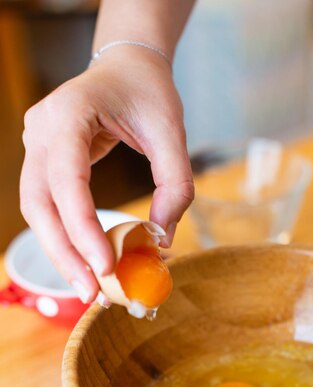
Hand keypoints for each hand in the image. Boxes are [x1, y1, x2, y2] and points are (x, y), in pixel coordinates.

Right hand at [20, 48, 193, 302]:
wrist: (125, 66)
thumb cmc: (148, 92)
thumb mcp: (172, 131)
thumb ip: (175, 184)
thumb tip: (161, 240)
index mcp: (69, 112)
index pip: (66, 178)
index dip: (82, 226)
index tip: (107, 265)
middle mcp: (41, 129)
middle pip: (39, 203)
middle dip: (65, 252)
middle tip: (92, 292)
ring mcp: (35, 144)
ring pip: (36, 210)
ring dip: (61, 252)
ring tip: (89, 287)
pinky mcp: (41, 160)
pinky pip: (46, 206)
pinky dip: (64, 237)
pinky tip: (84, 261)